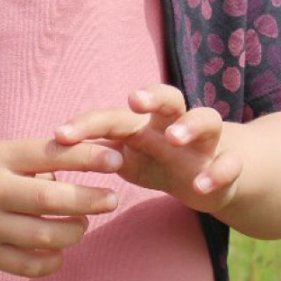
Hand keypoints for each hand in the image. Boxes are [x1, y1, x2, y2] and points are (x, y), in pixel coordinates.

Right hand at [0, 137, 121, 276]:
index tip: (116, 160)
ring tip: (81, 225)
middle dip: (90, 200)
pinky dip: (51, 262)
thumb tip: (83, 167)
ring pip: (44, 237)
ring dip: (74, 232)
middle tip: (113, 199)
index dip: (87, 158)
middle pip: (52, 199)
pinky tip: (60, 252)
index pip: (50, 155)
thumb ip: (35, 160)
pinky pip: (27, 265)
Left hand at [53, 83, 243, 213]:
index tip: (60, 135)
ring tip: (175, 138)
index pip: (115, 115)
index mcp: (147, 123)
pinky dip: (219, 171)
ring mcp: (206, 142)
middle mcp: (177, 124)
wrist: (215, 176)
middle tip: (134, 100)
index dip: (87, 123)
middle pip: (168, 97)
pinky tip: (203, 184)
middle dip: (151, 96)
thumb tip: (50, 159)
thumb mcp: (129, 158)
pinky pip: (230, 163)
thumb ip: (99, 154)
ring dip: (191, 125)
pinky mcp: (229, 165)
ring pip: (206, 118)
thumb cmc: (161, 161)